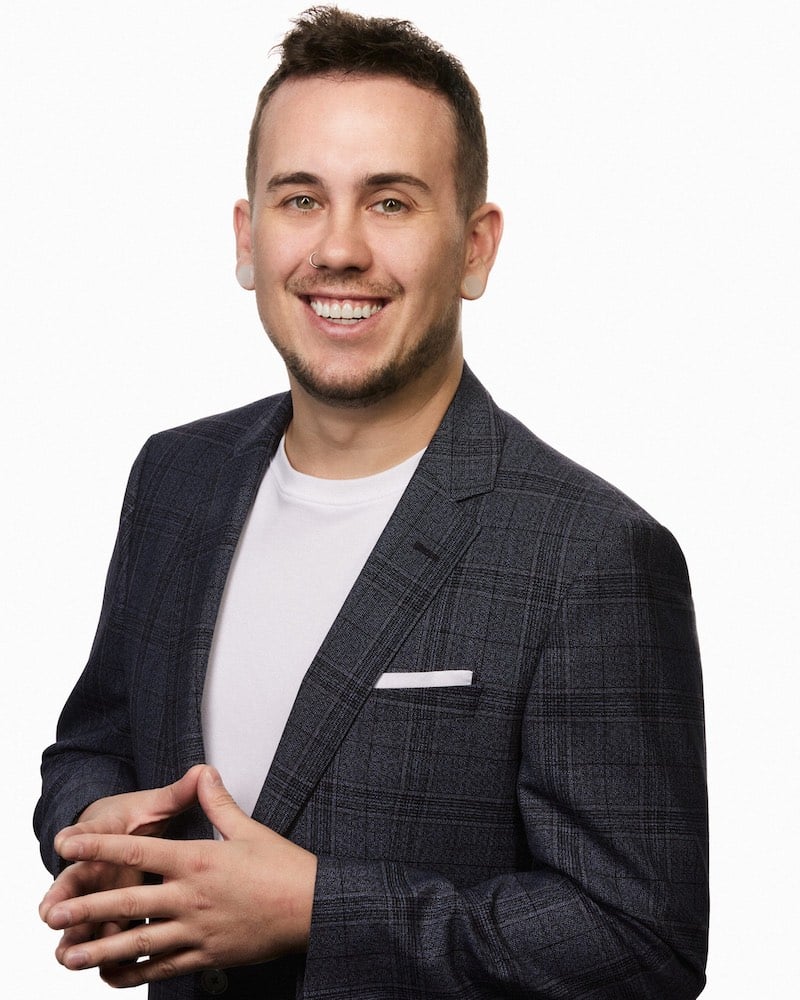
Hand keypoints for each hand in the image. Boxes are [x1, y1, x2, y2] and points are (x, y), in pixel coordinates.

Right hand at [39, 765, 204, 967]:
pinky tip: (103, 972)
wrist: (121, 832)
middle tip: (50, 913)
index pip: (92, 832)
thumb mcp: (155, 804)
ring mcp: (100, 892)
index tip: (64, 842)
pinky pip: (104, 935)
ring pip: (85, 915)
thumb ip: (177, 793)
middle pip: (76, 880)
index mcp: (109, 833)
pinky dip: (102, 953)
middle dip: (63, 896)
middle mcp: (98, 864)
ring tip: (66, 955)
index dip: (79, 837)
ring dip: (76, 934)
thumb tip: (203, 770)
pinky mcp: (109, 913)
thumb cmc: (136, 818)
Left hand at [41, 766, 316, 987]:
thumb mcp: (249, 828)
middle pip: (128, 902)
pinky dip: (134, 974)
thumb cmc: (284, 867)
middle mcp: (191, 897)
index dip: (99, 847)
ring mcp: (197, 931)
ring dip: (100, 949)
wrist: (312, 908)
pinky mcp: (207, 957)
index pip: (138, 852)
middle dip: (86, 907)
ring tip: (70, 956)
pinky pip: (162, 968)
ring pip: (138, 943)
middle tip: (53, 913)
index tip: (67, 845)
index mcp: (198, 860)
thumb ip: (217, 802)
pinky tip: (112, 976)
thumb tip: (203, 772)